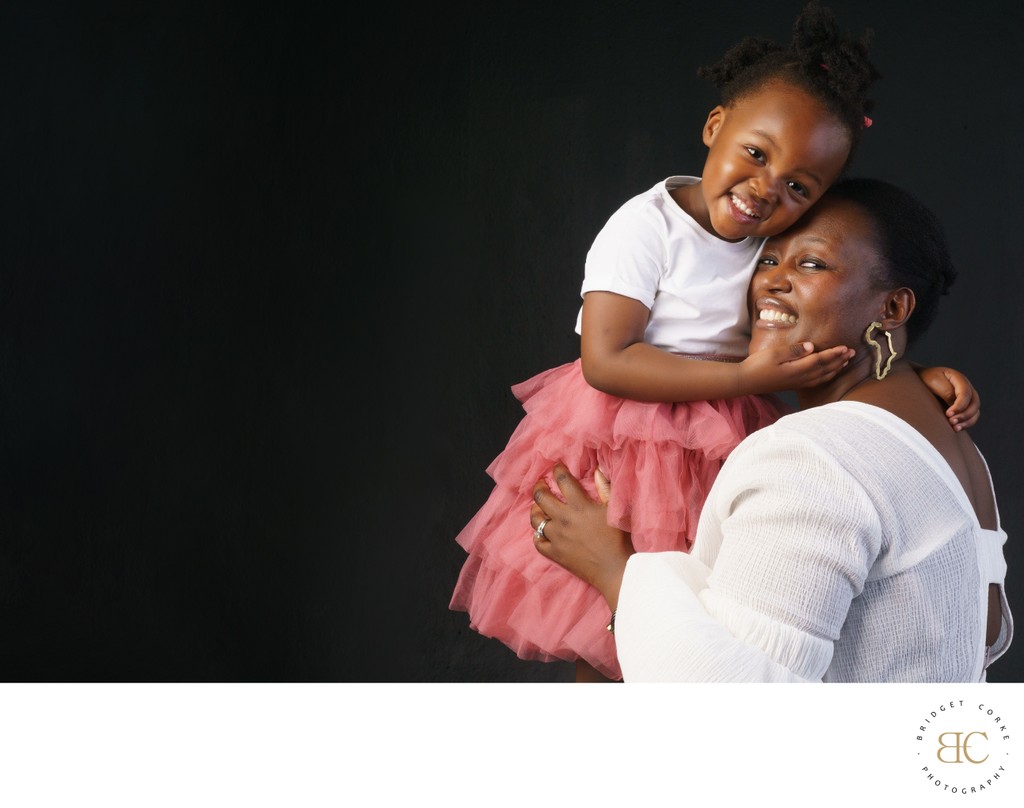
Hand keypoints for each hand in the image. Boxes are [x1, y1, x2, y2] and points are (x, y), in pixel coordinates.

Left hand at [530, 464, 632, 608]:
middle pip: (542, 497)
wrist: (617, 570)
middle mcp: (564, 520)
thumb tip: (598, 470)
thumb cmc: (620, 539)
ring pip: (536, 519)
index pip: (563, 481)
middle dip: (539, 486)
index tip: (556, 466)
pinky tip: (541, 531)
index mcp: (579, 506)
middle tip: (542, 483)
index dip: (558, 470)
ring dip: (535, 510)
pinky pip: (538, 542)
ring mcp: (557, 538)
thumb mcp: (615, 510)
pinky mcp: (555, 554)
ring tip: (538, 506)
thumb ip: (605, 489)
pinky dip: (537, 535)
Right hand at [738, 342, 854, 394]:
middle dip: (839, 361)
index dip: (834, 354)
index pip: (820, 360)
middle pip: (825, 369)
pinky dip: (825, 377)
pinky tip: (827, 374)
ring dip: (835, 370)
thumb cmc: (757, 365)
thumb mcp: (774, 353)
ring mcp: (797, 383)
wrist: (745, 381)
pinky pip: (815, 382)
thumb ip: (794, 350)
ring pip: (822, 377)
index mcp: (797, 368)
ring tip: (844, 363)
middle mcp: (800, 377)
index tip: (845, 347)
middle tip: (852, 353)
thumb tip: (812, 346)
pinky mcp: (793, 385)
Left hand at [917, 366, 979, 430]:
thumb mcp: (934, 382)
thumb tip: (955, 406)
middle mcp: (967, 389)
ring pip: (975, 412)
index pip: (966, 393)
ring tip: (955, 428)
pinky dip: (965, 424)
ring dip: (967, 422)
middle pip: (974, 404)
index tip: (948, 414)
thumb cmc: (926, 379)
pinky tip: (956, 429)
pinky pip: (970, 417)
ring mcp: (967, 398)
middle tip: (951, 422)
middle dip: (965, 415)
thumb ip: (947, 392)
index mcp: (960, 379)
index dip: (960, 405)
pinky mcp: (963, 407)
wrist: (921, 380)